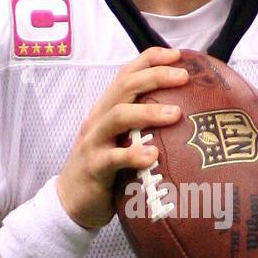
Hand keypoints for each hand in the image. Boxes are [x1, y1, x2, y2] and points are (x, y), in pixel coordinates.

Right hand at [56, 48, 188, 229]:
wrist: (71, 202)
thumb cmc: (106, 170)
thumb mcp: (123, 142)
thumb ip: (144, 128)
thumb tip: (187, 118)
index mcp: (107, 109)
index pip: (126, 74)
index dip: (150, 59)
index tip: (178, 55)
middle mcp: (99, 119)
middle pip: (124, 87)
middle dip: (155, 77)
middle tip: (183, 77)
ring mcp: (94, 142)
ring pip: (118, 117)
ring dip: (148, 112)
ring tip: (175, 113)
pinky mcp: (93, 168)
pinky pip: (112, 159)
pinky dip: (133, 155)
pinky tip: (153, 156)